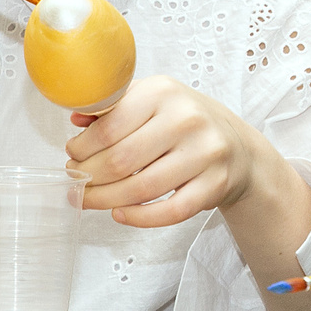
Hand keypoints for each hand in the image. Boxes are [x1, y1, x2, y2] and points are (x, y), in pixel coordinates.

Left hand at [65, 73, 302, 229]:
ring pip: (141, 189)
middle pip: (121, 160)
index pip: (109, 126)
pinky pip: (170, 211)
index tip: (73, 156)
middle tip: (76, 182)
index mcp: (163, 92)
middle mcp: (186, 119)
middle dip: (89, 177)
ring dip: (106, 200)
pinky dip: (139, 218)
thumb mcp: (151, 100)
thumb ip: (114, 106)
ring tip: (89, 200)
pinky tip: (120, 214)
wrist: (238, 147)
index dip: (82, 148)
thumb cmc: (184, 122)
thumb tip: (76, 120)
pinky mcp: (214, 185)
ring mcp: (204, 153)